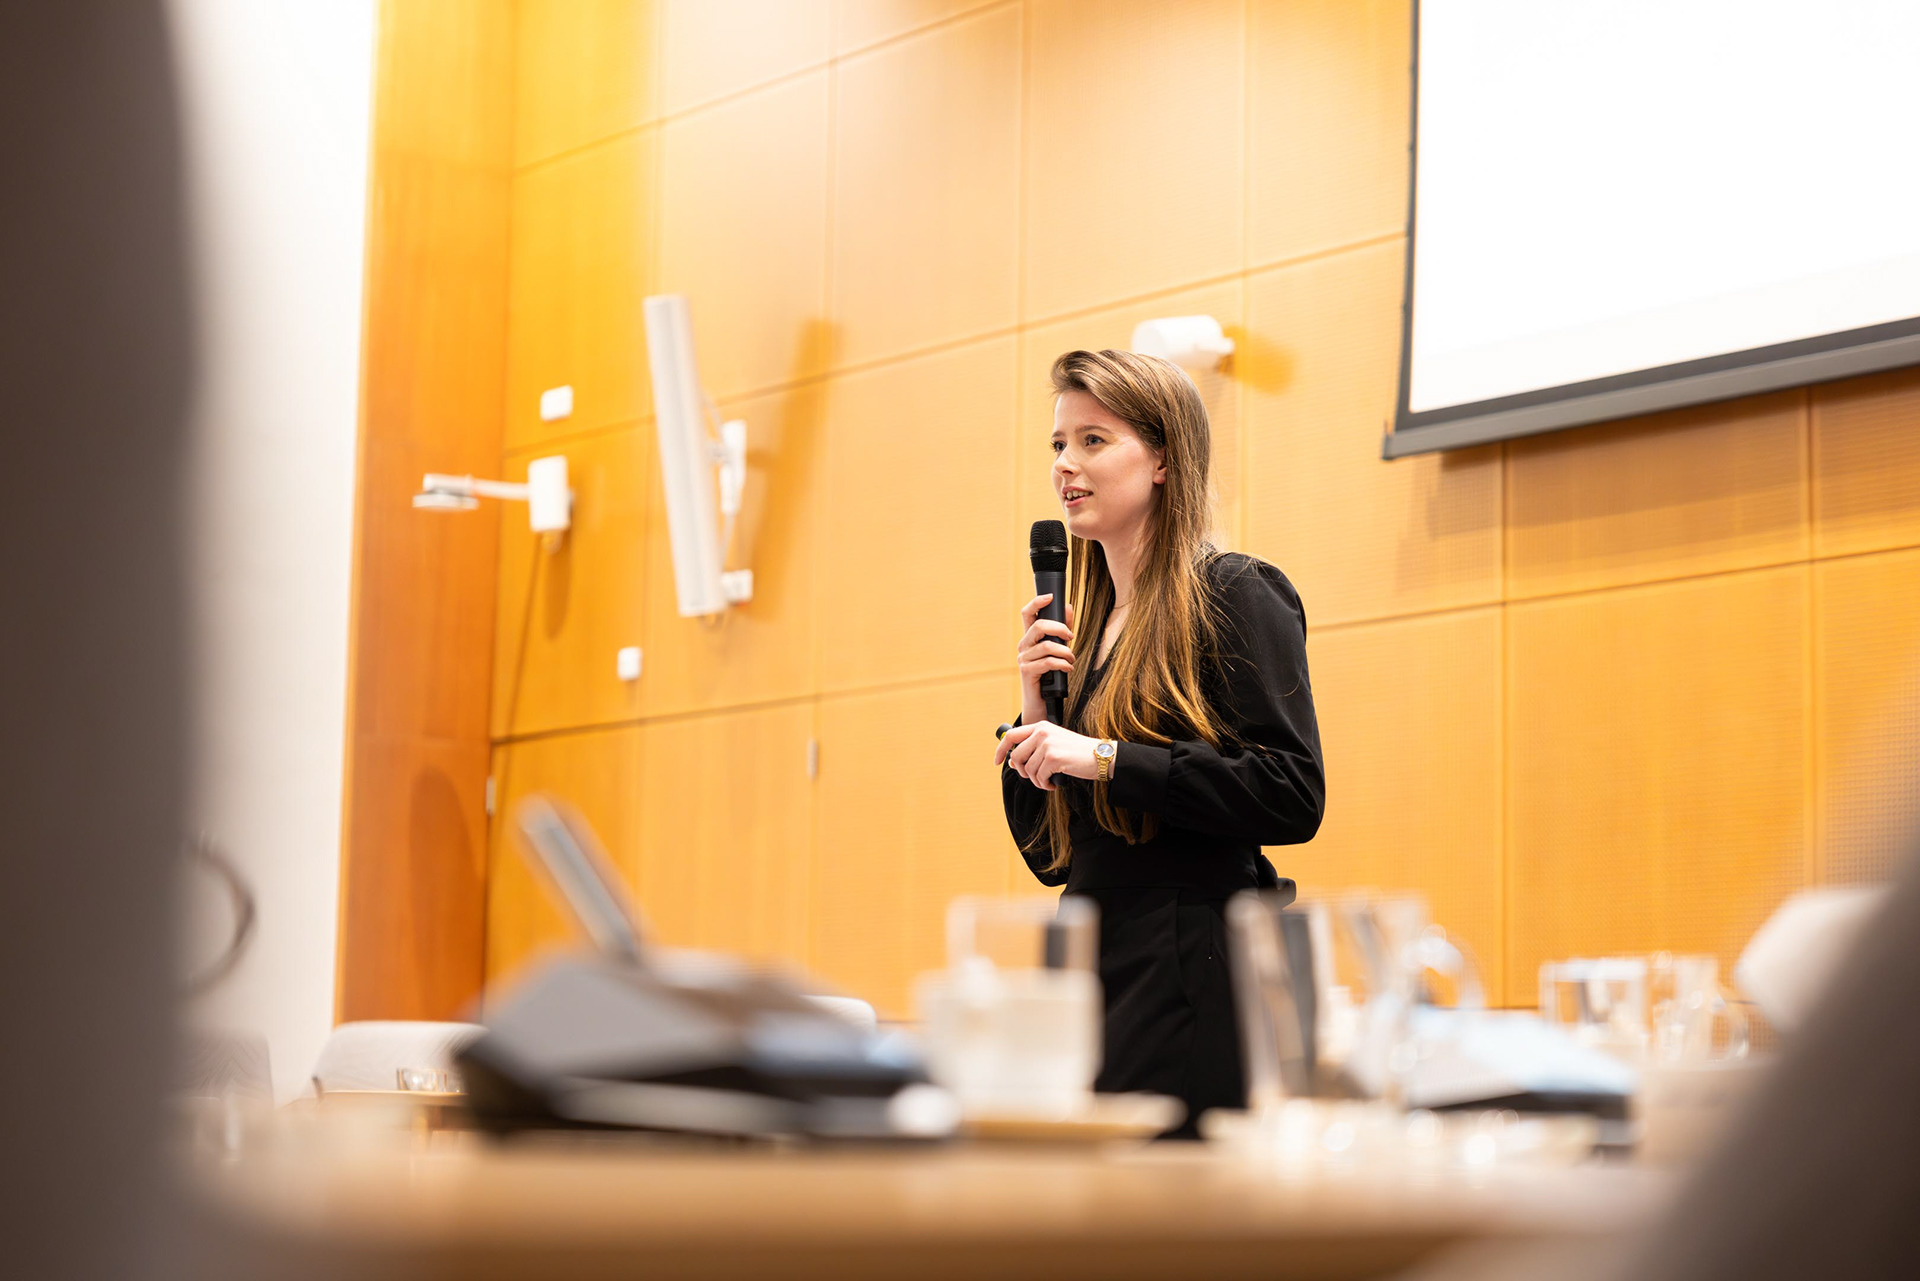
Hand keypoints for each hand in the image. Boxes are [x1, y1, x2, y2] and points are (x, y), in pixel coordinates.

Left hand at [993, 720, 1100, 791]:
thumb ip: (1034, 748)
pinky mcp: (1053, 758)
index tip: (996, 762)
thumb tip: (1012, 762)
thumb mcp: (1054, 743)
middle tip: (1036, 777)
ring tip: (1049, 781)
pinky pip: (1039, 777)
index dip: (1000, 750)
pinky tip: (1054, 784)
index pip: (1011, 736)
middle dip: (1023, 772)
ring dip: (1037, 781)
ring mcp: (1047, 744)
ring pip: (1028, 770)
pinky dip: (1045, 785)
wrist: (1101, 756)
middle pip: (1016, 757)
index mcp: (1041, 726)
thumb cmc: (1078, 752)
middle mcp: (1042, 732)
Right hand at [1017, 593, 1075, 725]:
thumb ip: (1062, 630)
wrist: (1042, 702)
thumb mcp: (1058, 649)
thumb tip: (1068, 607)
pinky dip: (1063, 664)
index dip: (1037, 602)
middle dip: (1060, 628)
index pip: (1027, 613)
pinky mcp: (1027, 672)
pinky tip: (1068, 668)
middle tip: (1071, 637)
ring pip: (1047, 646)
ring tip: (1071, 658)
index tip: (1050, 597)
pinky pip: (1048, 662)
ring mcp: (1023, 658)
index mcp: (1030, 637)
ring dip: (1065, 651)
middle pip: (1038, 626)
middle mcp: (1024, 645)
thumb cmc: (1050, 674)